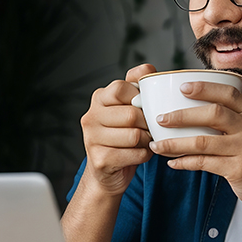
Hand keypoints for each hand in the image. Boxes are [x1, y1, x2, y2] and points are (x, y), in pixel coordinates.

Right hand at [80, 63, 155, 195]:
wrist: (109, 171)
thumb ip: (137, 85)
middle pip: (130, 115)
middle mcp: (90, 117)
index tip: (145, 107)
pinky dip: (144, 155)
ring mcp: (91, 139)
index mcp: (99, 98)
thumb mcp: (129, 106)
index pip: (121, 89)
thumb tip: (148, 69)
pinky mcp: (99, 160)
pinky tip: (141, 153)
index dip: (140, 98)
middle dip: (148, 123)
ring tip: (146, 141)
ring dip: (147, 140)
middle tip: (151, 128)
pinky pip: (134, 154)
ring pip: (134, 136)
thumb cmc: (124, 134)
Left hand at [149, 81, 241, 211]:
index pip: (227, 93)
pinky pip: (205, 164)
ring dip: (175, 143)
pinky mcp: (239, 169)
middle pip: (213, 113)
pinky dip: (185, 162)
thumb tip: (194, 109)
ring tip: (157, 145)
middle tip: (160, 118)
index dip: (204, 88)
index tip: (181, 87)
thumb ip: (232, 119)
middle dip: (182, 115)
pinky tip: (172, 163)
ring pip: (203, 141)